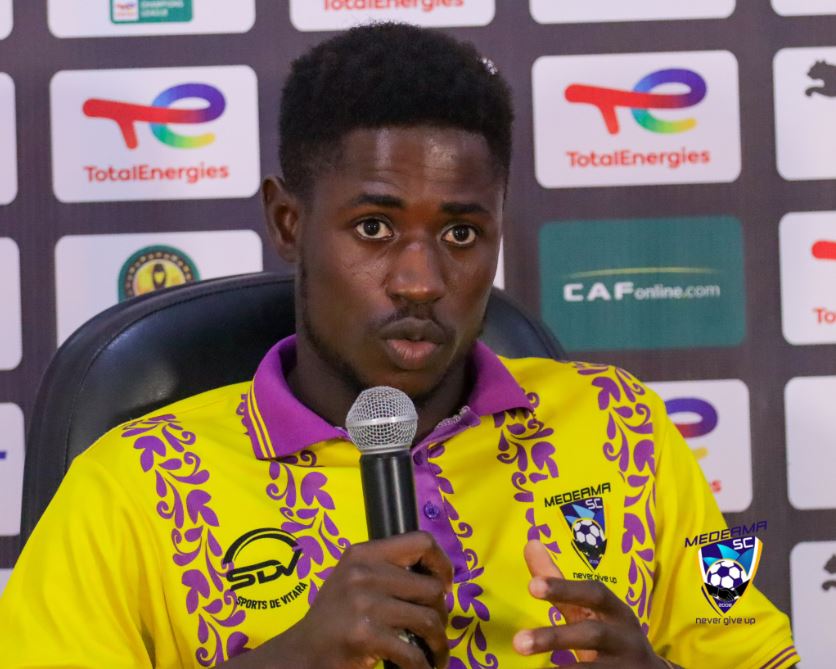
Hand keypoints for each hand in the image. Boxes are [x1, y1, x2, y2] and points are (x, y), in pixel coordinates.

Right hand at [284, 531, 452, 668]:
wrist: (300, 653)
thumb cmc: (332, 617)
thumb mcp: (352, 580)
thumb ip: (386, 571)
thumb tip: (437, 578)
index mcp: (363, 553)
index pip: (420, 542)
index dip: (442, 563)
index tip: (444, 585)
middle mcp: (364, 573)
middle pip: (431, 587)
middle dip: (441, 613)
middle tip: (435, 628)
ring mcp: (364, 604)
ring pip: (429, 619)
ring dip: (439, 642)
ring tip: (435, 652)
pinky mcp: (365, 636)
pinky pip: (413, 653)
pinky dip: (424, 665)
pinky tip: (422, 668)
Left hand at [512, 540, 671, 667]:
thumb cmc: (610, 634)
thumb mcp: (589, 609)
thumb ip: (559, 584)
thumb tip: (531, 543)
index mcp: (616, 611)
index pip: (594, 593)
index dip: (565, 588)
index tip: (532, 586)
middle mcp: (625, 637)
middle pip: (593, 634)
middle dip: (555, 637)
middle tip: (518, 642)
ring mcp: (627, 665)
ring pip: (596, 667)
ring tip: (532, 667)